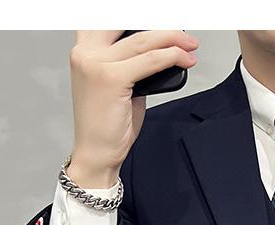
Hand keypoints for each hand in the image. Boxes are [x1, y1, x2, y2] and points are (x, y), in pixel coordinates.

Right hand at [68, 30, 198, 186]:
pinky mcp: (110, 79)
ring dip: (172, 40)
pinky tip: (184, 60)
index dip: (138, 19)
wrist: (97, 154)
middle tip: (184, 35)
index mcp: (84, 52)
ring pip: (143, 41)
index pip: (110, 21)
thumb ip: (130, 66)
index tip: (163, 23)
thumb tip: (157, 55)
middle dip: (162, 28)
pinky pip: (149, 61)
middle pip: (130, 27)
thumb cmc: (107, 126)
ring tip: (190, 46)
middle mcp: (86, 54)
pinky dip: (170, 58)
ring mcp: (96, 64)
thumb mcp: (118, 87)